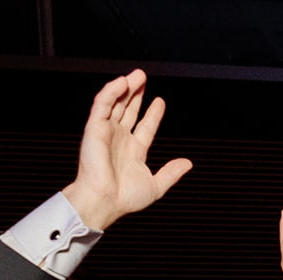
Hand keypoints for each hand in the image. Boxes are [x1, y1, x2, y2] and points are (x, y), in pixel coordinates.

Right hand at [61, 70, 191, 231]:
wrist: (104, 200)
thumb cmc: (125, 198)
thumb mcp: (156, 185)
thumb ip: (171, 173)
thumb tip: (188, 163)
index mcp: (133, 152)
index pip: (145, 126)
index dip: (153, 114)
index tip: (160, 101)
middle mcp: (119, 139)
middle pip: (129, 110)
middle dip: (137, 94)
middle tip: (143, 78)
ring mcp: (107, 132)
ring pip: (117, 103)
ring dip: (126, 87)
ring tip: (137, 75)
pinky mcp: (94, 127)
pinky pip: (103, 104)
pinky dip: (111, 91)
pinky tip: (122, 82)